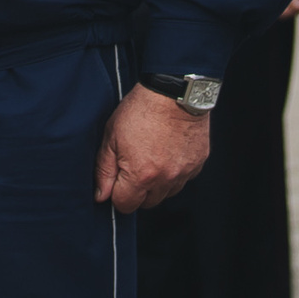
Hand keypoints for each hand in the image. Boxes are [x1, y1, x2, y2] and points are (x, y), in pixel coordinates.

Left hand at [95, 84, 209, 213]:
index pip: (125, 205)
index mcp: (140, 176)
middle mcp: (164, 180)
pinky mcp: (197, 165)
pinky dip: (174, 172)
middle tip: (135, 164)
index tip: (118, 177)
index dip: (117, 193)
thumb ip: (104, 170)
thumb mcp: (111, 136)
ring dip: (157, 183)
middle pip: (147, 204)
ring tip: (153, 156)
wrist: (174, 92)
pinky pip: (182, 179)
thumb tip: (101, 196)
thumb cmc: (140, 110)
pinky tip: (168, 151)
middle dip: (138, 191)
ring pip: (166, 193)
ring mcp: (183, 173)